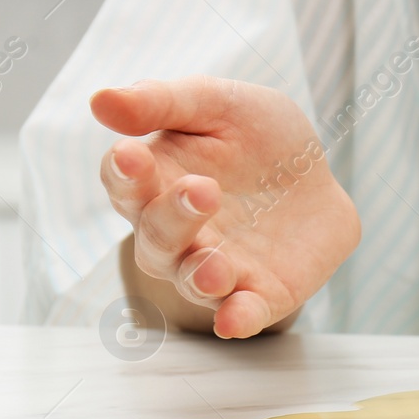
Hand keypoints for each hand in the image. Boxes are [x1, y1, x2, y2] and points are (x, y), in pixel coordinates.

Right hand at [91, 77, 360, 337]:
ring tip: (214, 267)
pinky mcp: (260, 293)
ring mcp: (216, 266)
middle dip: (173, 218)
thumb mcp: (218, 104)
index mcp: (156, 182)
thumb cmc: (255, 136)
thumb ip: (162, 102)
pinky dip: (238, 318)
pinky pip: (242, 313)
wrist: (317, 173)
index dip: (125, 173)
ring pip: (192, 280)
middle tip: (202, 190)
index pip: (125, 183)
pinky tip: (235, 319)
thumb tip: (100, 99)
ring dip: (199, 276)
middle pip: (156, 237)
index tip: (132, 156)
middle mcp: (175, 234)